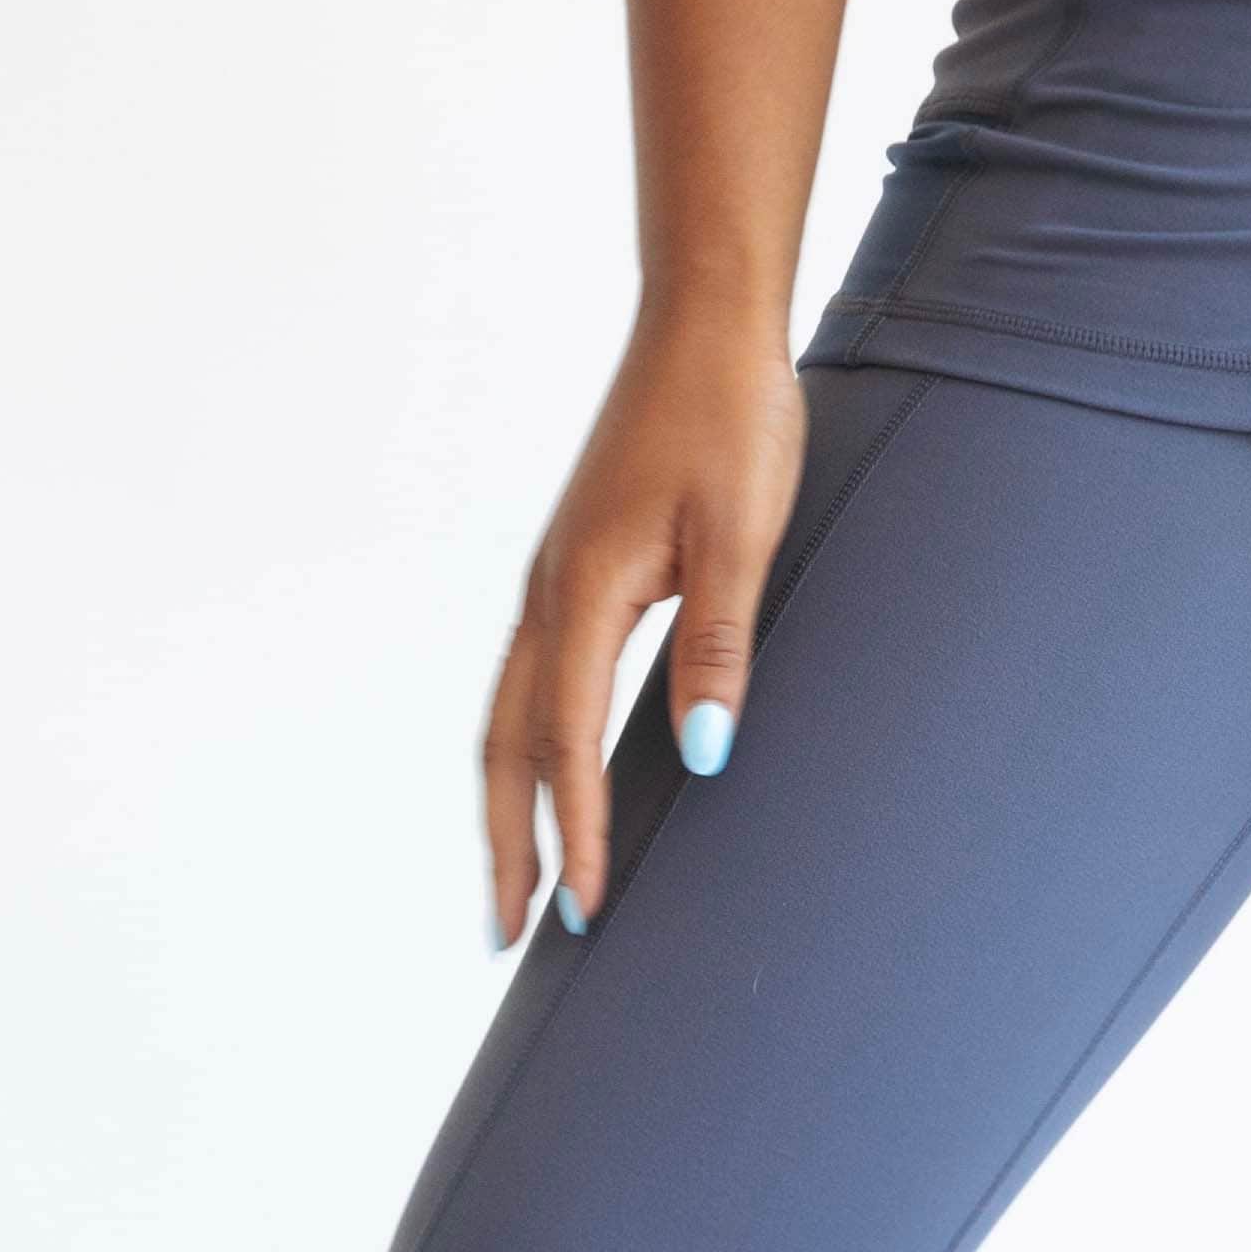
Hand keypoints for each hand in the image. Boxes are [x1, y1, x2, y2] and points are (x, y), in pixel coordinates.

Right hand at [481, 311, 803, 943]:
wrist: (704, 321)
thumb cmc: (733, 417)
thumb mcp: (743, 535)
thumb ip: (718, 648)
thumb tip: (703, 757)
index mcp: (586, 589)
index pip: (569, 743)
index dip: (574, 831)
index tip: (583, 908)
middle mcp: (550, 590)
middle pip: (507, 744)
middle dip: (508, 840)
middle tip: (512, 930)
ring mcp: (553, 576)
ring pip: (509, 713)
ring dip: (507, 800)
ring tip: (516, 875)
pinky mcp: (573, 564)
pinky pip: (530, 677)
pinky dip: (526, 744)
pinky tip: (548, 771)